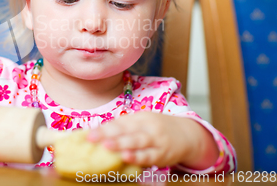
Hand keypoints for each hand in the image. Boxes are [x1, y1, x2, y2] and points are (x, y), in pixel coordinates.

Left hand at [87, 111, 210, 168]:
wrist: (187, 135)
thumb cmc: (158, 130)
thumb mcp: (142, 123)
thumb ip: (124, 128)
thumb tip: (99, 133)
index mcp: (139, 118)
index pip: (119, 123)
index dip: (103, 128)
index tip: (89, 134)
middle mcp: (147, 127)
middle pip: (126, 130)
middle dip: (108, 135)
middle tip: (92, 138)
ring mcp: (155, 140)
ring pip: (137, 141)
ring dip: (121, 144)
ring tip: (107, 146)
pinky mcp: (162, 154)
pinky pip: (149, 156)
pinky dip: (138, 157)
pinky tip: (127, 157)